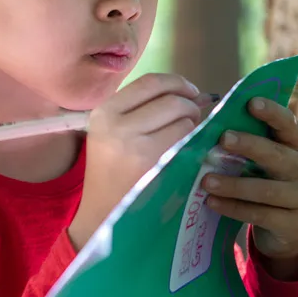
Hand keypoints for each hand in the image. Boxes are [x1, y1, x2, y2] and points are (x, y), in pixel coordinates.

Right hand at [69, 73, 201, 249]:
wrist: (102, 214)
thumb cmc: (111, 171)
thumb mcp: (112, 132)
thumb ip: (143, 108)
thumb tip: (194, 93)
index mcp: (104, 112)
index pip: (149, 82)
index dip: (176, 82)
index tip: (190, 91)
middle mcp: (116, 124)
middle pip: (170, 98)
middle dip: (190, 104)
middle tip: (193, 117)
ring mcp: (135, 145)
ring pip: (182, 117)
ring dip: (193, 123)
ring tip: (187, 135)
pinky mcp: (154, 164)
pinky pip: (186, 139)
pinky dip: (194, 140)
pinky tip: (188, 150)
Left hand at [202, 98, 297, 276]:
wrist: (286, 231)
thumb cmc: (267, 182)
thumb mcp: (264, 161)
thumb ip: (249, 144)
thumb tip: (212, 125)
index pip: (289, 124)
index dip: (272, 113)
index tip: (251, 102)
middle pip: (278, 156)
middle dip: (250, 146)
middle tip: (223, 139)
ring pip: (267, 189)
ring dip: (234, 185)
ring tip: (206, 180)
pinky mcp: (295, 224)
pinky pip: (260, 214)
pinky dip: (233, 208)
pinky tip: (212, 202)